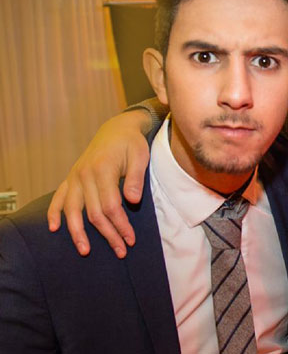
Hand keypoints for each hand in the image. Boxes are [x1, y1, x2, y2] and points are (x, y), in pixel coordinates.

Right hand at [47, 110, 152, 257]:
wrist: (116, 129)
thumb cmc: (131, 144)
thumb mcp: (140, 156)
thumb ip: (135, 178)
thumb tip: (133, 201)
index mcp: (102, 170)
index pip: (111, 206)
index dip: (121, 226)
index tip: (131, 240)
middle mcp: (84, 175)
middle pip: (94, 213)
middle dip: (108, 235)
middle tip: (120, 251)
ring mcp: (75, 177)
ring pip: (73, 210)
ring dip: (78, 233)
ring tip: (85, 251)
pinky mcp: (71, 178)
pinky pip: (58, 198)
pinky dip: (54, 213)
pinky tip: (54, 228)